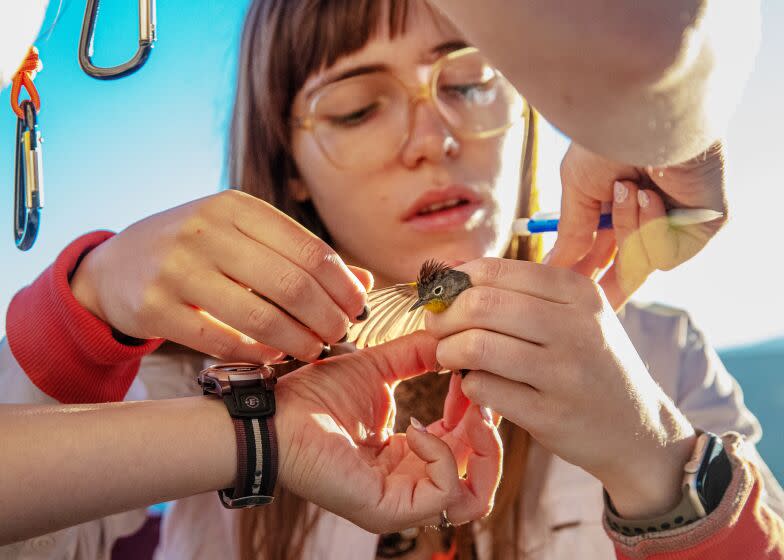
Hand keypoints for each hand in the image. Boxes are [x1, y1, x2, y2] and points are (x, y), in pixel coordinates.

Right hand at [70, 190, 370, 361]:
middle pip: (292, 284)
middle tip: (339, 334)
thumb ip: (298, 256)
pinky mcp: (154, 307)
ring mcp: (176, 268)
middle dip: (327, 317)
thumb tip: (363, 284)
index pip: (310, 249)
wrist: (115, 265)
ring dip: (299, 341)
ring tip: (314, 350)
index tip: (358, 308)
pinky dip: (257, 354)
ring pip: (261, 316)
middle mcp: (206, 231)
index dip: (342, 285)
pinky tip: (275, 358)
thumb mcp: (242, 236)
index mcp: (236, 207)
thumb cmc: (196, 250)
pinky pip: (222, 341)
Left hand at [275, 332, 501, 532]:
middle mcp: (411, 481)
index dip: (479, 412)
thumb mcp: (379, 368)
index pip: (468, 447)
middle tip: (478, 394)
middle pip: (481, 477)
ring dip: (481, 450)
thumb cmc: (316, 396)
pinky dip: (442, 456)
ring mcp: (402, 501)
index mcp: (410, 454)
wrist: (278, 414)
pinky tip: (416, 428)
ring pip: (474, 498)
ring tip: (467, 414)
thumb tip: (453, 340)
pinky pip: (443, 494)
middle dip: (487, 430)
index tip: (471, 376)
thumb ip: (418, 355)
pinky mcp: (389, 509)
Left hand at [426, 257, 695, 518]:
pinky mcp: (550, 415)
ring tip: (450, 357)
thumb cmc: (591, 362)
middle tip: (437, 328)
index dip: (454, 282)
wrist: (637, 429)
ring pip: (475, 347)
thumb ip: (519, 290)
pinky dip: (467, 385)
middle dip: (443, 316)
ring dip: (447, 352)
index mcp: (578, 291)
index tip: (442, 297)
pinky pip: (483, 389)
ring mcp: (564, 373)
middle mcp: (576, 327)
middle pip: (479, 305)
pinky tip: (477, 384)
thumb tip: (449, 272)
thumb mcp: (574, 314)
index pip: (494, 270)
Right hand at [548, 141, 727, 308]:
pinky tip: (649, 195)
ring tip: (626, 188)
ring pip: (639, 262)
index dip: (581, 276)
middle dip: (603, 287)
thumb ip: (571, 233)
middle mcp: (648, 218)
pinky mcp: (700, 229)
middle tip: (583, 299)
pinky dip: (649, 228)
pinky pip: (663, 255)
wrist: (650, 117)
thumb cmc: (611, 140)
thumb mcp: (577, 188)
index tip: (558, 291)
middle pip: (627, 272)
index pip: (601, 255)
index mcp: (617, 209)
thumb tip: (553, 267)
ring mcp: (675, 225)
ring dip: (624, 228)